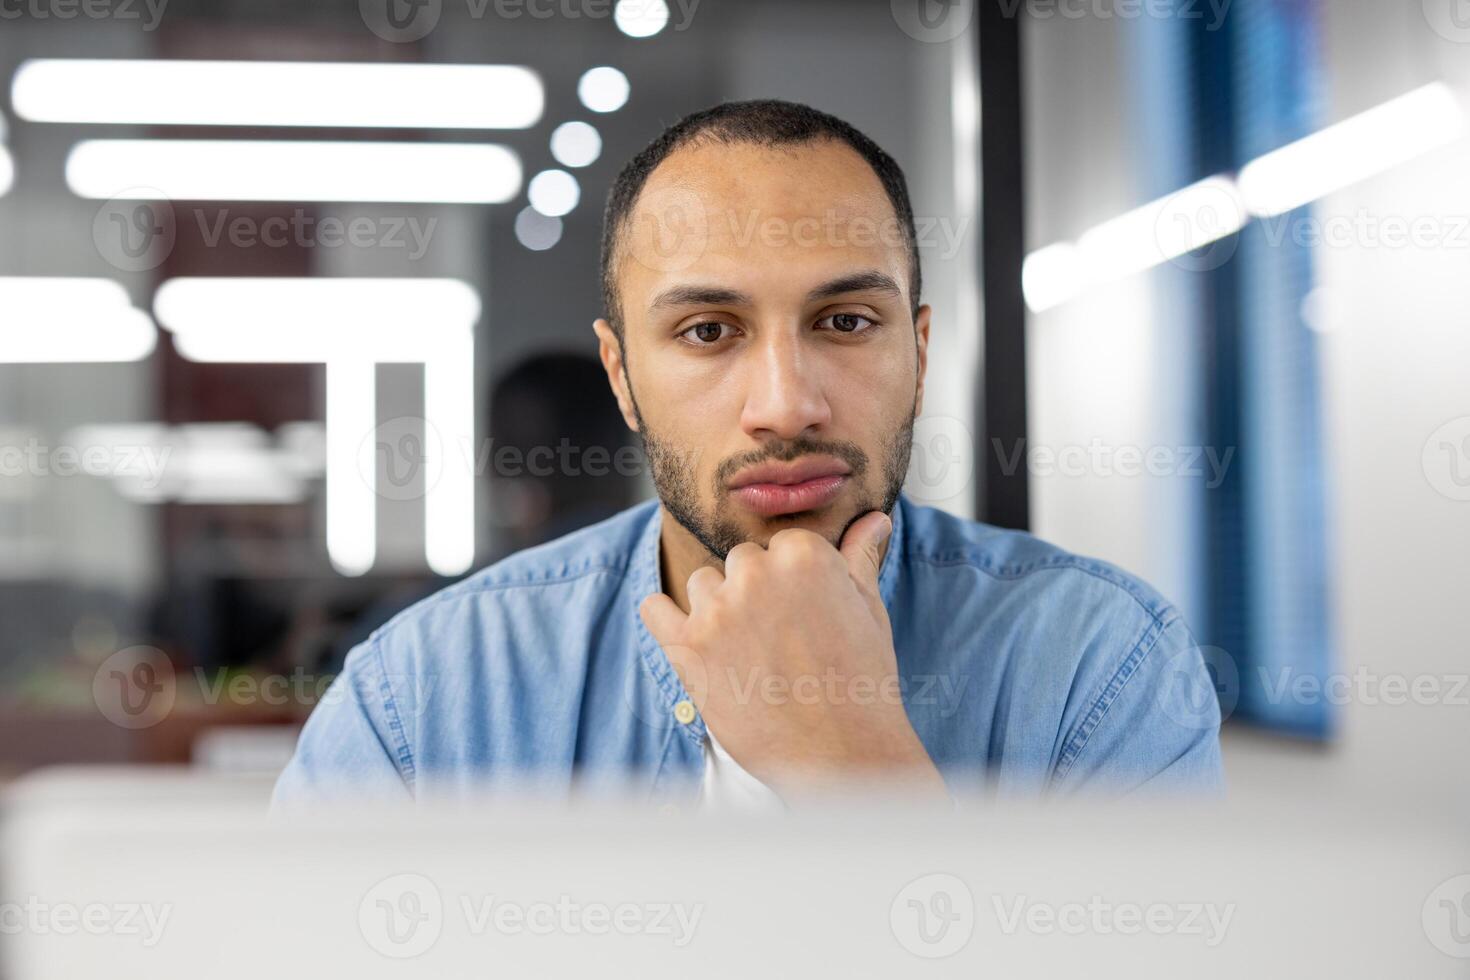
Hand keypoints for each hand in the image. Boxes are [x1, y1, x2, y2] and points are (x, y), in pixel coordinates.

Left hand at [639, 511, 946, 800]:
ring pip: (702, 585)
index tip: (804, 614)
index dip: (792, 582)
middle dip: (756, 594)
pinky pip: (654, 609)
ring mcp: (717, 609)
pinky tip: (691, 639)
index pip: (780, 546)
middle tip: (780, 639)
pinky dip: (666, 619)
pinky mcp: (687, 648)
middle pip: (740, 563)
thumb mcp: (868, 609)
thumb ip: (859, 557)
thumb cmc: (861, 680)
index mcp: (802, 554)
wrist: (841, 752)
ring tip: (750, 653)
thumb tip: (873, 519)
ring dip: (718, 609)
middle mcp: (755, 572)